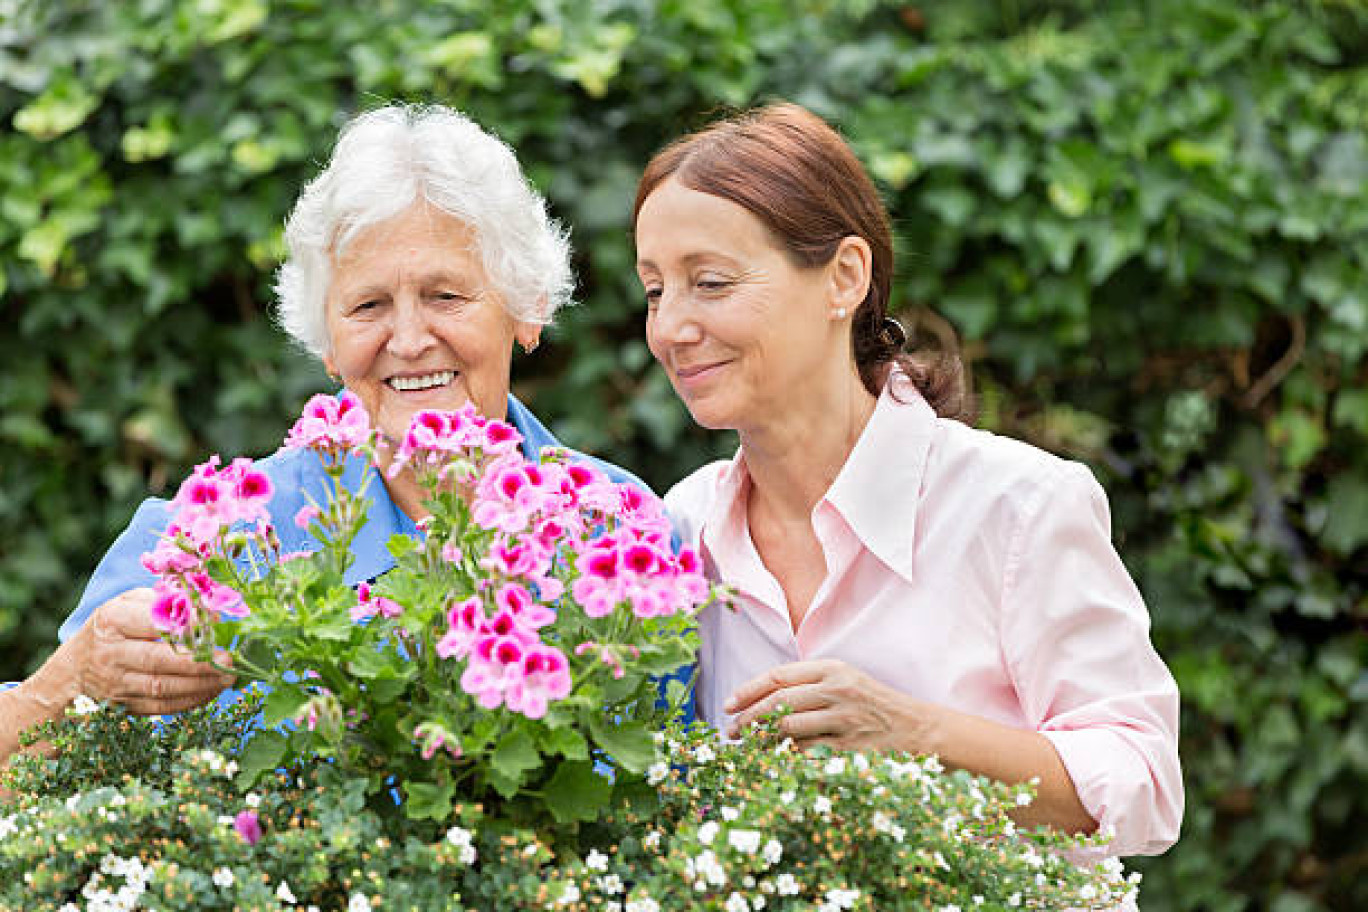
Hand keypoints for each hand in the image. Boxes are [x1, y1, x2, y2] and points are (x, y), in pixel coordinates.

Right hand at [64, 588, 234, 714]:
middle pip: (157, 659)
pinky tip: (212, 690)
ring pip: (161, 687)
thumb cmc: (112, 629)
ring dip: (200, 684)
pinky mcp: (124, 706)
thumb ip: (165, 601)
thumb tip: (208, 612)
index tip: (214, 624)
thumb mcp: (128, 604)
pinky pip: (161, 706)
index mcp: (112, 620)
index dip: (186, 624)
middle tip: (228, 659)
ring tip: (228, 677)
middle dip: (198, 662)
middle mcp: (111, 653)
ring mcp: (116, 683)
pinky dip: (190, 700)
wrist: (72, 672)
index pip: (151, 622)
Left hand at [724, 659, 939, 752]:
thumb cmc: (875, 704)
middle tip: (731, 731)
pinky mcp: (848, 747)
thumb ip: (808, 684)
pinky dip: (785, 756)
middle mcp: (836, 689)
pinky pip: (804, 752)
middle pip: (777, 702)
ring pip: (787, 728)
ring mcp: (842, 719)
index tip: (728, 704)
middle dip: (747, 718)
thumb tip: (761, 699)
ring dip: (760, 740)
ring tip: (748, 746)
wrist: (919, 728)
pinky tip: (773, 759)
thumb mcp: (845, 680)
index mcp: (832, 668)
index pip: (777, 676)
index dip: (747, 690)